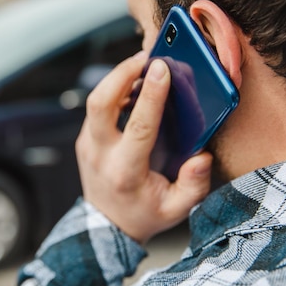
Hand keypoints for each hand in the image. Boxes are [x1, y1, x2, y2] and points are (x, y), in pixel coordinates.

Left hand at [76, 53, 212, 243]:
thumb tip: (200, 156)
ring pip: (94, 100)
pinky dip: (113, 90)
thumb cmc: (144, 214)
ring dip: (116, 78)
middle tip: (145, 58)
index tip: (162, 68)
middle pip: (99, 103)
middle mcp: (101, 155)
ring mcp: (87, 146)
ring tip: (141, 65)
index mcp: (126, 171)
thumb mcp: (176, 209)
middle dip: (121, 73)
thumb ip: (193, 185)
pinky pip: (95, 107)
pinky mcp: (85, 138)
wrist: (107, 227)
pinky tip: (131, 84)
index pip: (138, 126)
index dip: (151, 94)